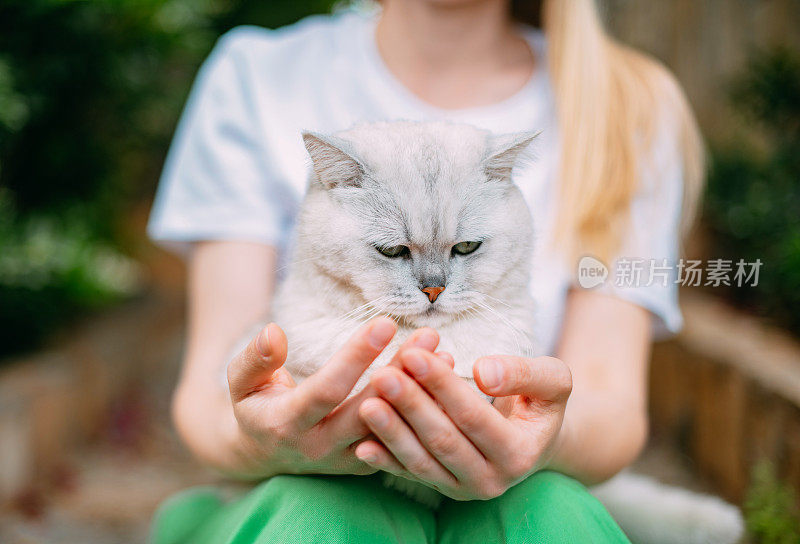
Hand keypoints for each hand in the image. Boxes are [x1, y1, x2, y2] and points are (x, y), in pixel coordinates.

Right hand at [226, 317, 439, 477]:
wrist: (267, 454)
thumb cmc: (257, 406)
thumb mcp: (242, 383)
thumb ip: (254, 359)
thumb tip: (274, 332)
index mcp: (287, 425)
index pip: (328, 390)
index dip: (356, 357)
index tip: (385, 322)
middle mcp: (320, 448)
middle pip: (368, 412)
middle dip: (400, 373)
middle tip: (428, 336)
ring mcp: (347, 460)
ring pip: (390, 428)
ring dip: (419, 393)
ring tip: (443, 354)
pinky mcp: (368, 464)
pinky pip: (400, 438)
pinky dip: (422, 409)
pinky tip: (443, 378)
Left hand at [354, 349, 571, 499]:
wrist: (533, 437)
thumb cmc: (539, 400)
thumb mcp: (552, 381)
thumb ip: (525, 374)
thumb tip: (483, 372)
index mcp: (520, 454)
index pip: (473, 416)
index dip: (442, 385)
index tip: (415, 355)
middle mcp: (491, 481)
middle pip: (443, 440)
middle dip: (411, 406)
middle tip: (382, 374)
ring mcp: (463, 490)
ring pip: (422, 461)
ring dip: (391, 432)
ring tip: (366, 402)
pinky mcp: (441, 489)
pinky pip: (409, 474)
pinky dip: (385, 461)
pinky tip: (361, 446)